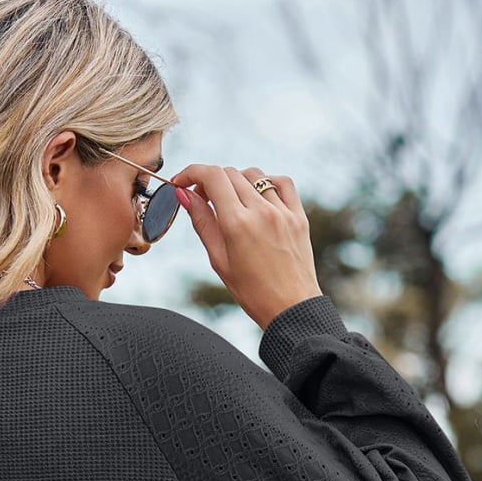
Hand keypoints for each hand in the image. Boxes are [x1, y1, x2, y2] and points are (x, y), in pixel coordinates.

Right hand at [170, 163, 322, 329]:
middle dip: (210, 181)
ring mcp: (282, 211)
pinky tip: (258, 196)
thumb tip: (185, 196)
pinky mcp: (298, 215)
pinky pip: (281, 182)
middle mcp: (261, 212)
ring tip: (231, 201)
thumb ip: (202, 222)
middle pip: (230, 173)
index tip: (182, 182)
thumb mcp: (219, 260)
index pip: (212, 177)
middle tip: (203, 199)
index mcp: (237, 224)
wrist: (290, 308)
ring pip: (254, 175)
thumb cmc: (251, 291)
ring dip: (236, 181)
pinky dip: (266, 181)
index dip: (192, 172)